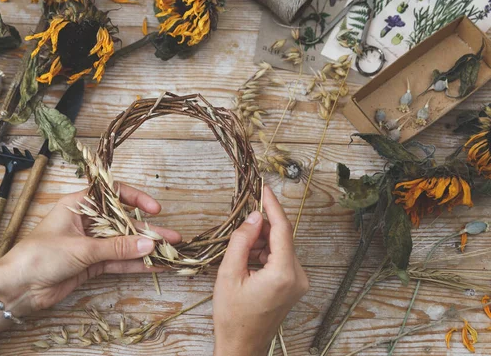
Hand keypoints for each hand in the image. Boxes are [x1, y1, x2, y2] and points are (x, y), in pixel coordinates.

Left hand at [0, 183, 180, 314]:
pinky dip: (135, 264)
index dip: (135, 199)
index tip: (155, 209)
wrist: (17, 288)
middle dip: (148, 230)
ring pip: (124, 243)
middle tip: (172, 237)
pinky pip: (118, 261)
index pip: (112, 194)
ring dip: (145, 249)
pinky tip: (154, 265)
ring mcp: (91, 244)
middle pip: (123, 222)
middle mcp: (87, 221)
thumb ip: (117, 247)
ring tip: (171, 253)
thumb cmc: (40, 256)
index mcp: (79, 205)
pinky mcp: (92, 264)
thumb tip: (149, 244)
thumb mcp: (81, 248)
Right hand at [212, 186, 308, 355]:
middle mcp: (298, 276)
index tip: (264, 188)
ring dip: (261, 241)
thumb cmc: (233, 316)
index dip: (273, 205)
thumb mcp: (229, 273)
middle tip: (240, 224)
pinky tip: (247, 260)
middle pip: (281, 237)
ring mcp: (298, 282)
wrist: (242, 345)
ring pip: (280, 246)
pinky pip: (280, 258)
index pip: (282, 229)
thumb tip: (254, 216)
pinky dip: (264, 252)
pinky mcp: (294, 285)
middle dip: (261, 227)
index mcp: (283, 273)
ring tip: (239, 251)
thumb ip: (242, 240)